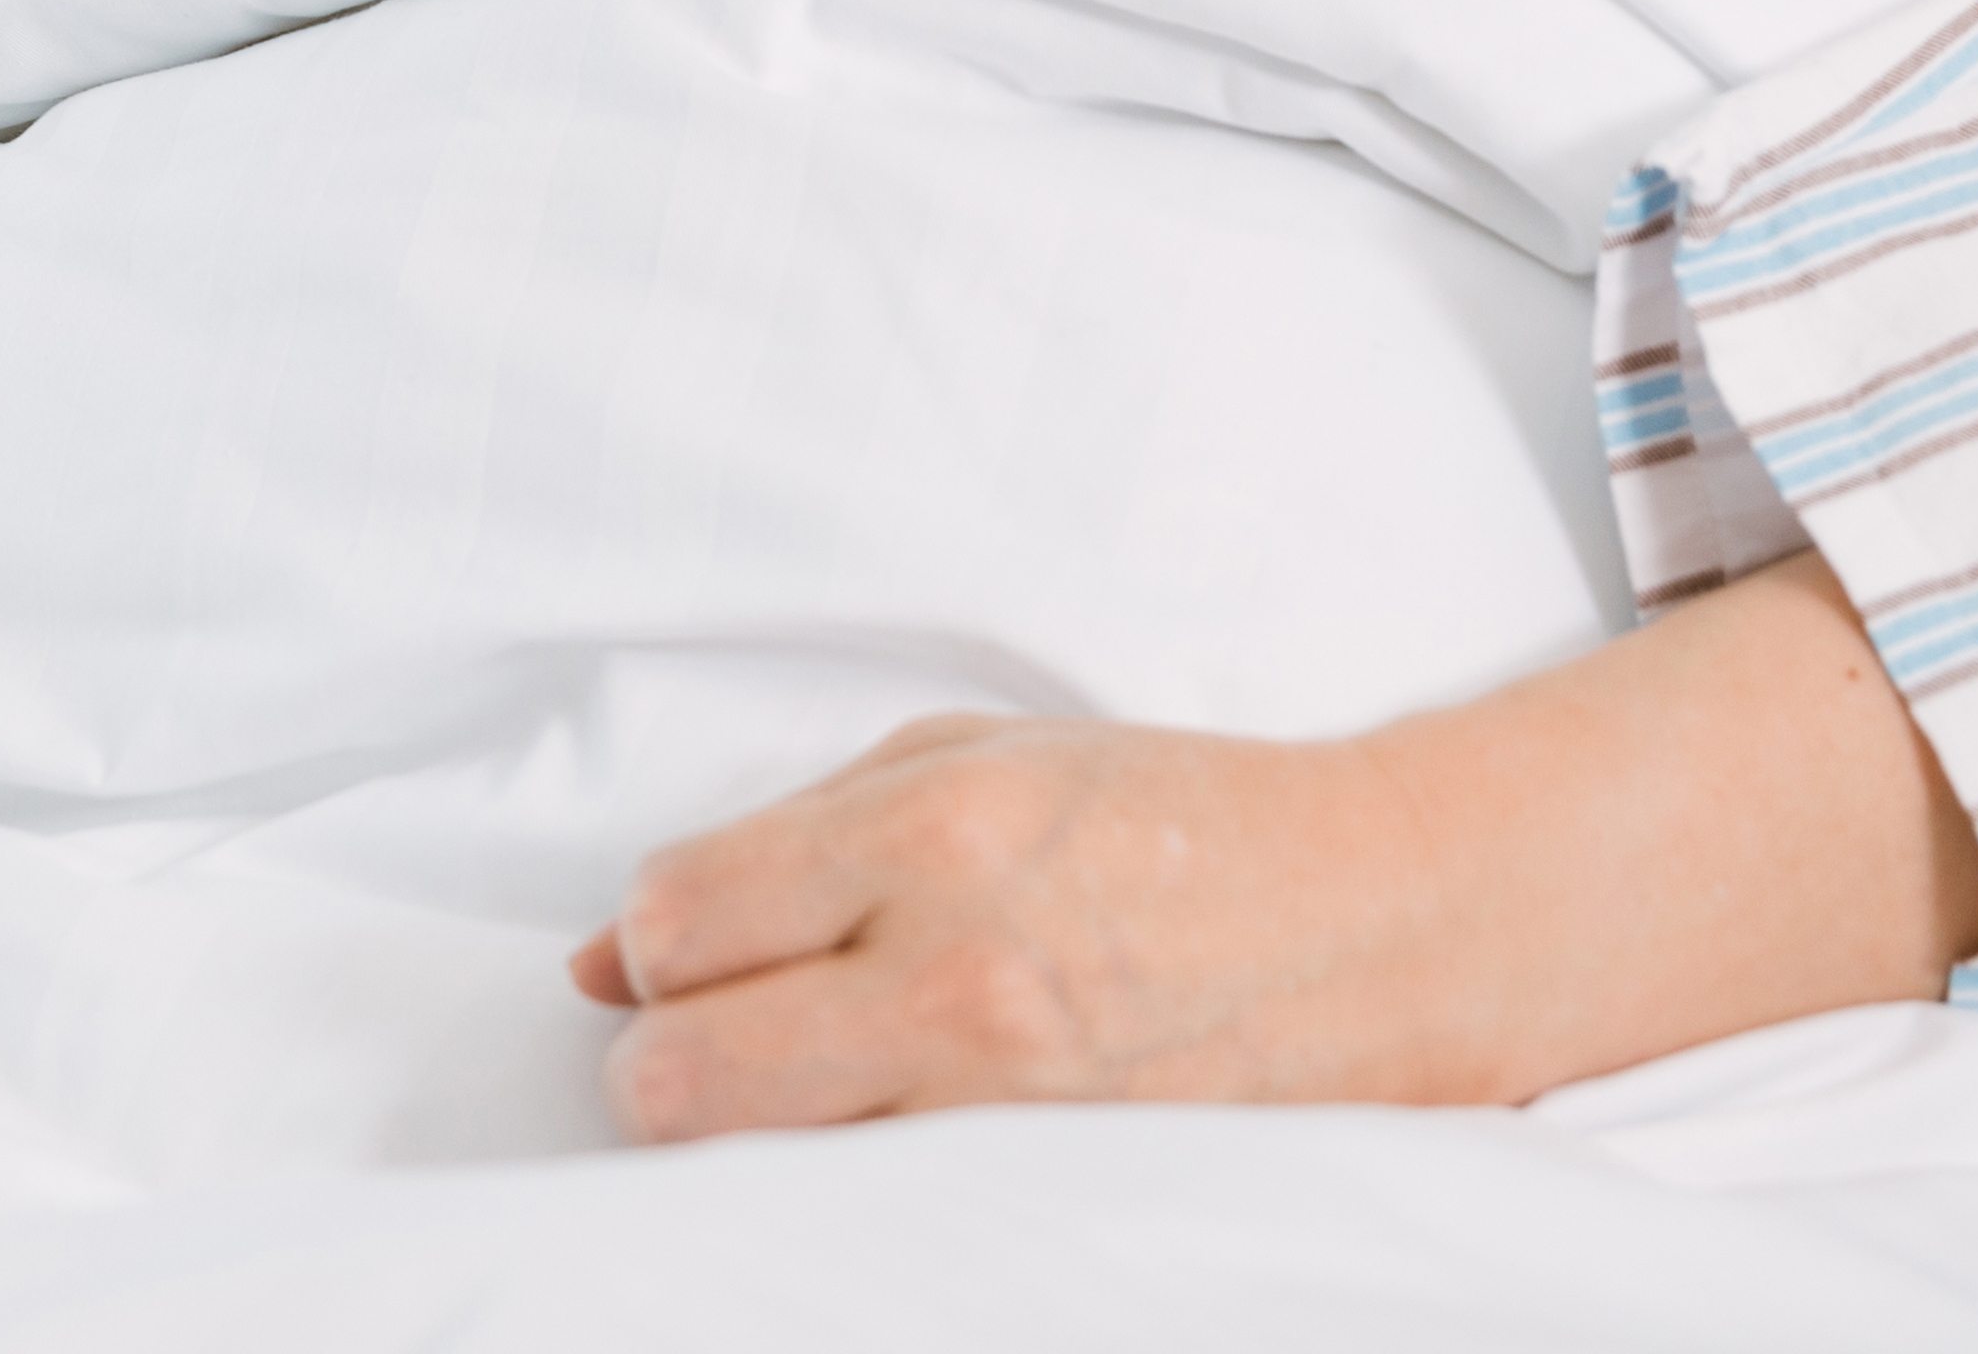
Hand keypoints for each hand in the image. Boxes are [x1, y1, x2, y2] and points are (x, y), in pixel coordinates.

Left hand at [565, 557, 1977, 1138]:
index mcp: (929, 829)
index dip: (668, 937)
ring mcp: (998, 1108)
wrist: (1362, 921)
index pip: (678, 921)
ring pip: (762, 1171)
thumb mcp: (967, 758)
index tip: (705, 942)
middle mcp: (952, 975)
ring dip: (753, 1134)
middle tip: (722, 1038)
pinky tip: (887, 1141)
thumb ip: (785, 838)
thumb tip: (614, 957)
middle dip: (669, 1060)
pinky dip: (846, 1189)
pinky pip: (870, 1220)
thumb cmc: (1156, 816)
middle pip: (681, 1077)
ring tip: (814, 1087)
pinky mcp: (1042, 1195)